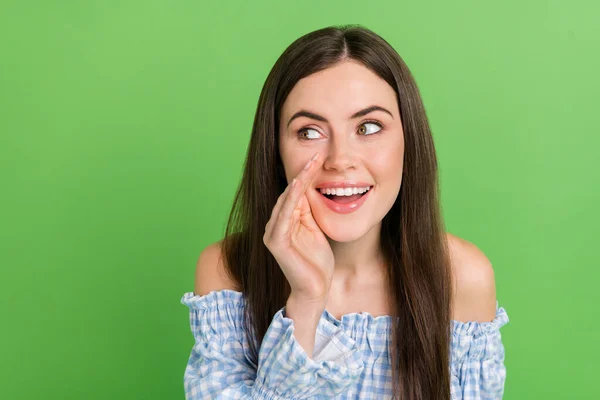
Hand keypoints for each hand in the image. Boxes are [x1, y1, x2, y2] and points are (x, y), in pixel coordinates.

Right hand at [263, 152, 333, 302]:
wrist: (315, 289)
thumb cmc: (317, 262)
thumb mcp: (316, 230)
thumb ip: (309, 212)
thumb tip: (310, 189)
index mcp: (286, 221)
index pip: (295, 192)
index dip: (306, 174)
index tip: (319, 157)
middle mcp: (275, 224)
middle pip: (290, 193)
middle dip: (303, 173)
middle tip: (317, 154)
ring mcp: (273, 233)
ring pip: (285, 201)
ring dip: (298, 181)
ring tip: (311, 164)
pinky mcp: (275, 242)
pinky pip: (283, 216)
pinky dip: (290, 200)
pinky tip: (297, 186)